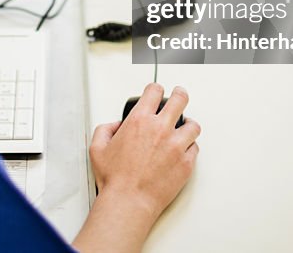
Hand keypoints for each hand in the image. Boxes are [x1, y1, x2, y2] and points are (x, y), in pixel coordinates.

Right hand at [90, 83, 199, 220]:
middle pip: (180, 99)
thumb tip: (115, 126)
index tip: (157, 91)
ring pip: (193, 125)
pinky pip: (195, 148)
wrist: (129, 202)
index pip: (154, 91)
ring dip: (188, 124)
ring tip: (186, 125)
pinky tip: (183, 149)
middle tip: (179, 95)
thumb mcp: (97, 148)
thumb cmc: (115, 179)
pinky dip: (190, 147)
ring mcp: (176, 146)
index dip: (155, 89)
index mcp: (140, 121)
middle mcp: (161, 129)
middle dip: (179, 94)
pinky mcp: (186, 163)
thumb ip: (106, 129)